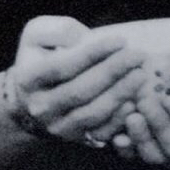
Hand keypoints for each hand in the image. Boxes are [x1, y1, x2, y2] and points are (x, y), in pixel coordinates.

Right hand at [8, 15, 145, 143]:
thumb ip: (59, 30)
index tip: (121, 40)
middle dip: (113, 72)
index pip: (63, 66)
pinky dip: (119, 119)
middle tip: (138, 55)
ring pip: (92, 114)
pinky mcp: (75, 140)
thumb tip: (86, 39)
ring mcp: (57, 127)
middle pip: (80, 91)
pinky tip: (135, 101)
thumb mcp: (38, 34)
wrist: (30, 97)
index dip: (94, 53)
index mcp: (28, 78)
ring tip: (141, 74)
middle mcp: (40, 107)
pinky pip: (100, 133)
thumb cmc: (41, 56)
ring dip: (120, 94)